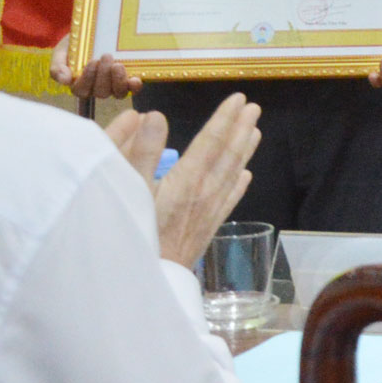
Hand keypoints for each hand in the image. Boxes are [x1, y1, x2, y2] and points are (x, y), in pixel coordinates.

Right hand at [52, 33, 137, 101]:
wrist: (93, 30)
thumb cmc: (75, 43)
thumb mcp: (61, 52)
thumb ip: (57, 67)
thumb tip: (65, 80)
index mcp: (79, 84)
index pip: (82, 90)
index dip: (87, 79)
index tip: (91, 61)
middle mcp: (97, 87)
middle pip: (101, 92)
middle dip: (104, 75)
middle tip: (106, 56)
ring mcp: (114, 84)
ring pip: (118, 93)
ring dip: (118, 80)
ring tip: (118, 64)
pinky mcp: (128, 79)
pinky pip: (133, 89)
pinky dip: (134, 87)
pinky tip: (135, 79)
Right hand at [126, 93, 260, 269]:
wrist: (145, 282)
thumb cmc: (129, 233)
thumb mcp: (126, 190)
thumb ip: (138, 151)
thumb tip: (153, 115)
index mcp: (186, 180)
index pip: (211, 142)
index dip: (224, 119)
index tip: (239, 99)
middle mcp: (204, 194)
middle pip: (228, 155)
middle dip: (240, 129)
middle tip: (253, 108)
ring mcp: (208, 213)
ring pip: (233, 175)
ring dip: (244, 152)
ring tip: (256, 132)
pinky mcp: (206, 231)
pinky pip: (229, 201)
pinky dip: (238, 186)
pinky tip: (245, 177)